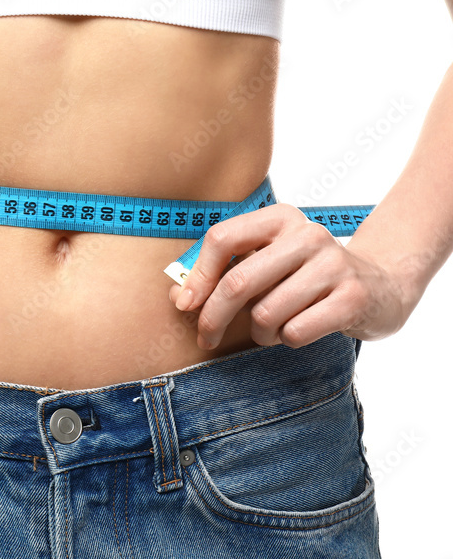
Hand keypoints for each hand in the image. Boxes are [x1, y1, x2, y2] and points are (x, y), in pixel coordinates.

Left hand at [166, 203, 412, 349]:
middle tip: (206, 338)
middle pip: (237, 282)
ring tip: (271, 329)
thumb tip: (179, 298)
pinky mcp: (352, 297)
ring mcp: (333, 264)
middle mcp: (307, 234)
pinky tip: (299, 329)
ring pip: (265, 313)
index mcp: (279, 218)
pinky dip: (287, 340)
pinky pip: (295, 332)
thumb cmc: (303, 278)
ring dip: (259, 333)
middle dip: (212, 318)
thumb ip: (221, 275)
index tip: (186, 304)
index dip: (197, 275)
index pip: (222, 239)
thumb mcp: (266, 264)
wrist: (379, 287)